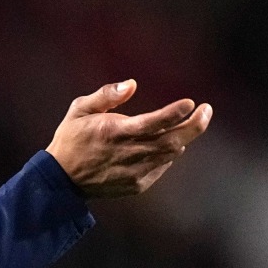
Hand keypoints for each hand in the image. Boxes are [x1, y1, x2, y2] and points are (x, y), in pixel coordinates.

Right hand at [45, 79, 211, 198]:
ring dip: (182, 138)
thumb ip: (106, 95)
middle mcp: (128, 153)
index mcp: (115, 132)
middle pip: (172, 141)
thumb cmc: (71, 139)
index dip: (175, 113)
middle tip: (206, 111)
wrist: (62, 180)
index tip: (191, 102)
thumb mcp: (79, 110)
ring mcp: (135, 172)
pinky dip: (166, 154)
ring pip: (170, 154)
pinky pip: (161, 166)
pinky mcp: (138, 184)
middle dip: (194, 126)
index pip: (153, 122)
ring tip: (187, 124)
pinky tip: (160, 145)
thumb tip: (132, 84)